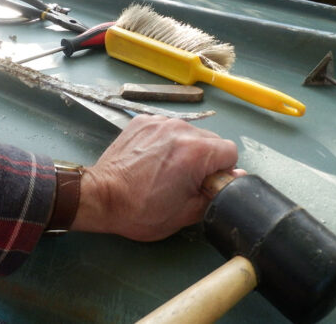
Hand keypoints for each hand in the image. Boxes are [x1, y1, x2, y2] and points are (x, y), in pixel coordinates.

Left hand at [70, 115, 244, 240]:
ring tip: (166, 170)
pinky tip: (153, 159)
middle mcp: (180, 129)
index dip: (222, 171)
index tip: (206, 184)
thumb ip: (216, 194)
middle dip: (206, 160)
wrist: (101, 197)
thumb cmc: (140, 210)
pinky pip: (167, 128)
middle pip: (211, 141)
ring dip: (186, 149)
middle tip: (186, 181)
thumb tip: (235, 179)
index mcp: (195, 152)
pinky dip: (166, 142)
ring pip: (189, 133)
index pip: (230, 152)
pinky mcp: (143, 121)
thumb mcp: (187, 214)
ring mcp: (159, 122)